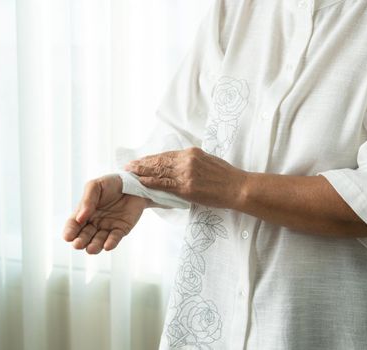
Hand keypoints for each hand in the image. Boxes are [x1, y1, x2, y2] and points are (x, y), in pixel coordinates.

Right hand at [62, 174, 148, 253]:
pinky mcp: (122, 229)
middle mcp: (94, 223)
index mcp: (84, 213)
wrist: (134, 183)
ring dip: (94, 246)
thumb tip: (80, 217)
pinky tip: (107, 246)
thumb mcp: (95, 186)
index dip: (69, 232)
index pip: (73, 225)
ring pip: (98, 241)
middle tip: (78, 244)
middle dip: (80, 242)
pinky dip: (111, 243)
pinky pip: (115, 238)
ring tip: (91, 249)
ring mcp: (108, 227)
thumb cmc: (112, 183)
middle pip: (84, 236)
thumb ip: (87, 200)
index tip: (68, 237)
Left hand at [124, 147, 247, 208]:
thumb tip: (181, 166)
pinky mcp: (187, 187)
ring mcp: (186, 173)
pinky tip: (141, 182)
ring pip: (159, 171)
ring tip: (130, 173)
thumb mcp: (209, 162)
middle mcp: (187, 160)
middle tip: (129, 165)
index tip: (141, 160)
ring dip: (142, 172)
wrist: (238, 187)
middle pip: (159, 161)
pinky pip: (164, 184)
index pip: (167, 155)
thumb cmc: (227, 177)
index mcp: (192, 152)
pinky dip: (151, 182)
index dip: (152, 158)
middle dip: (142, 163)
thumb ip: (193, 163)